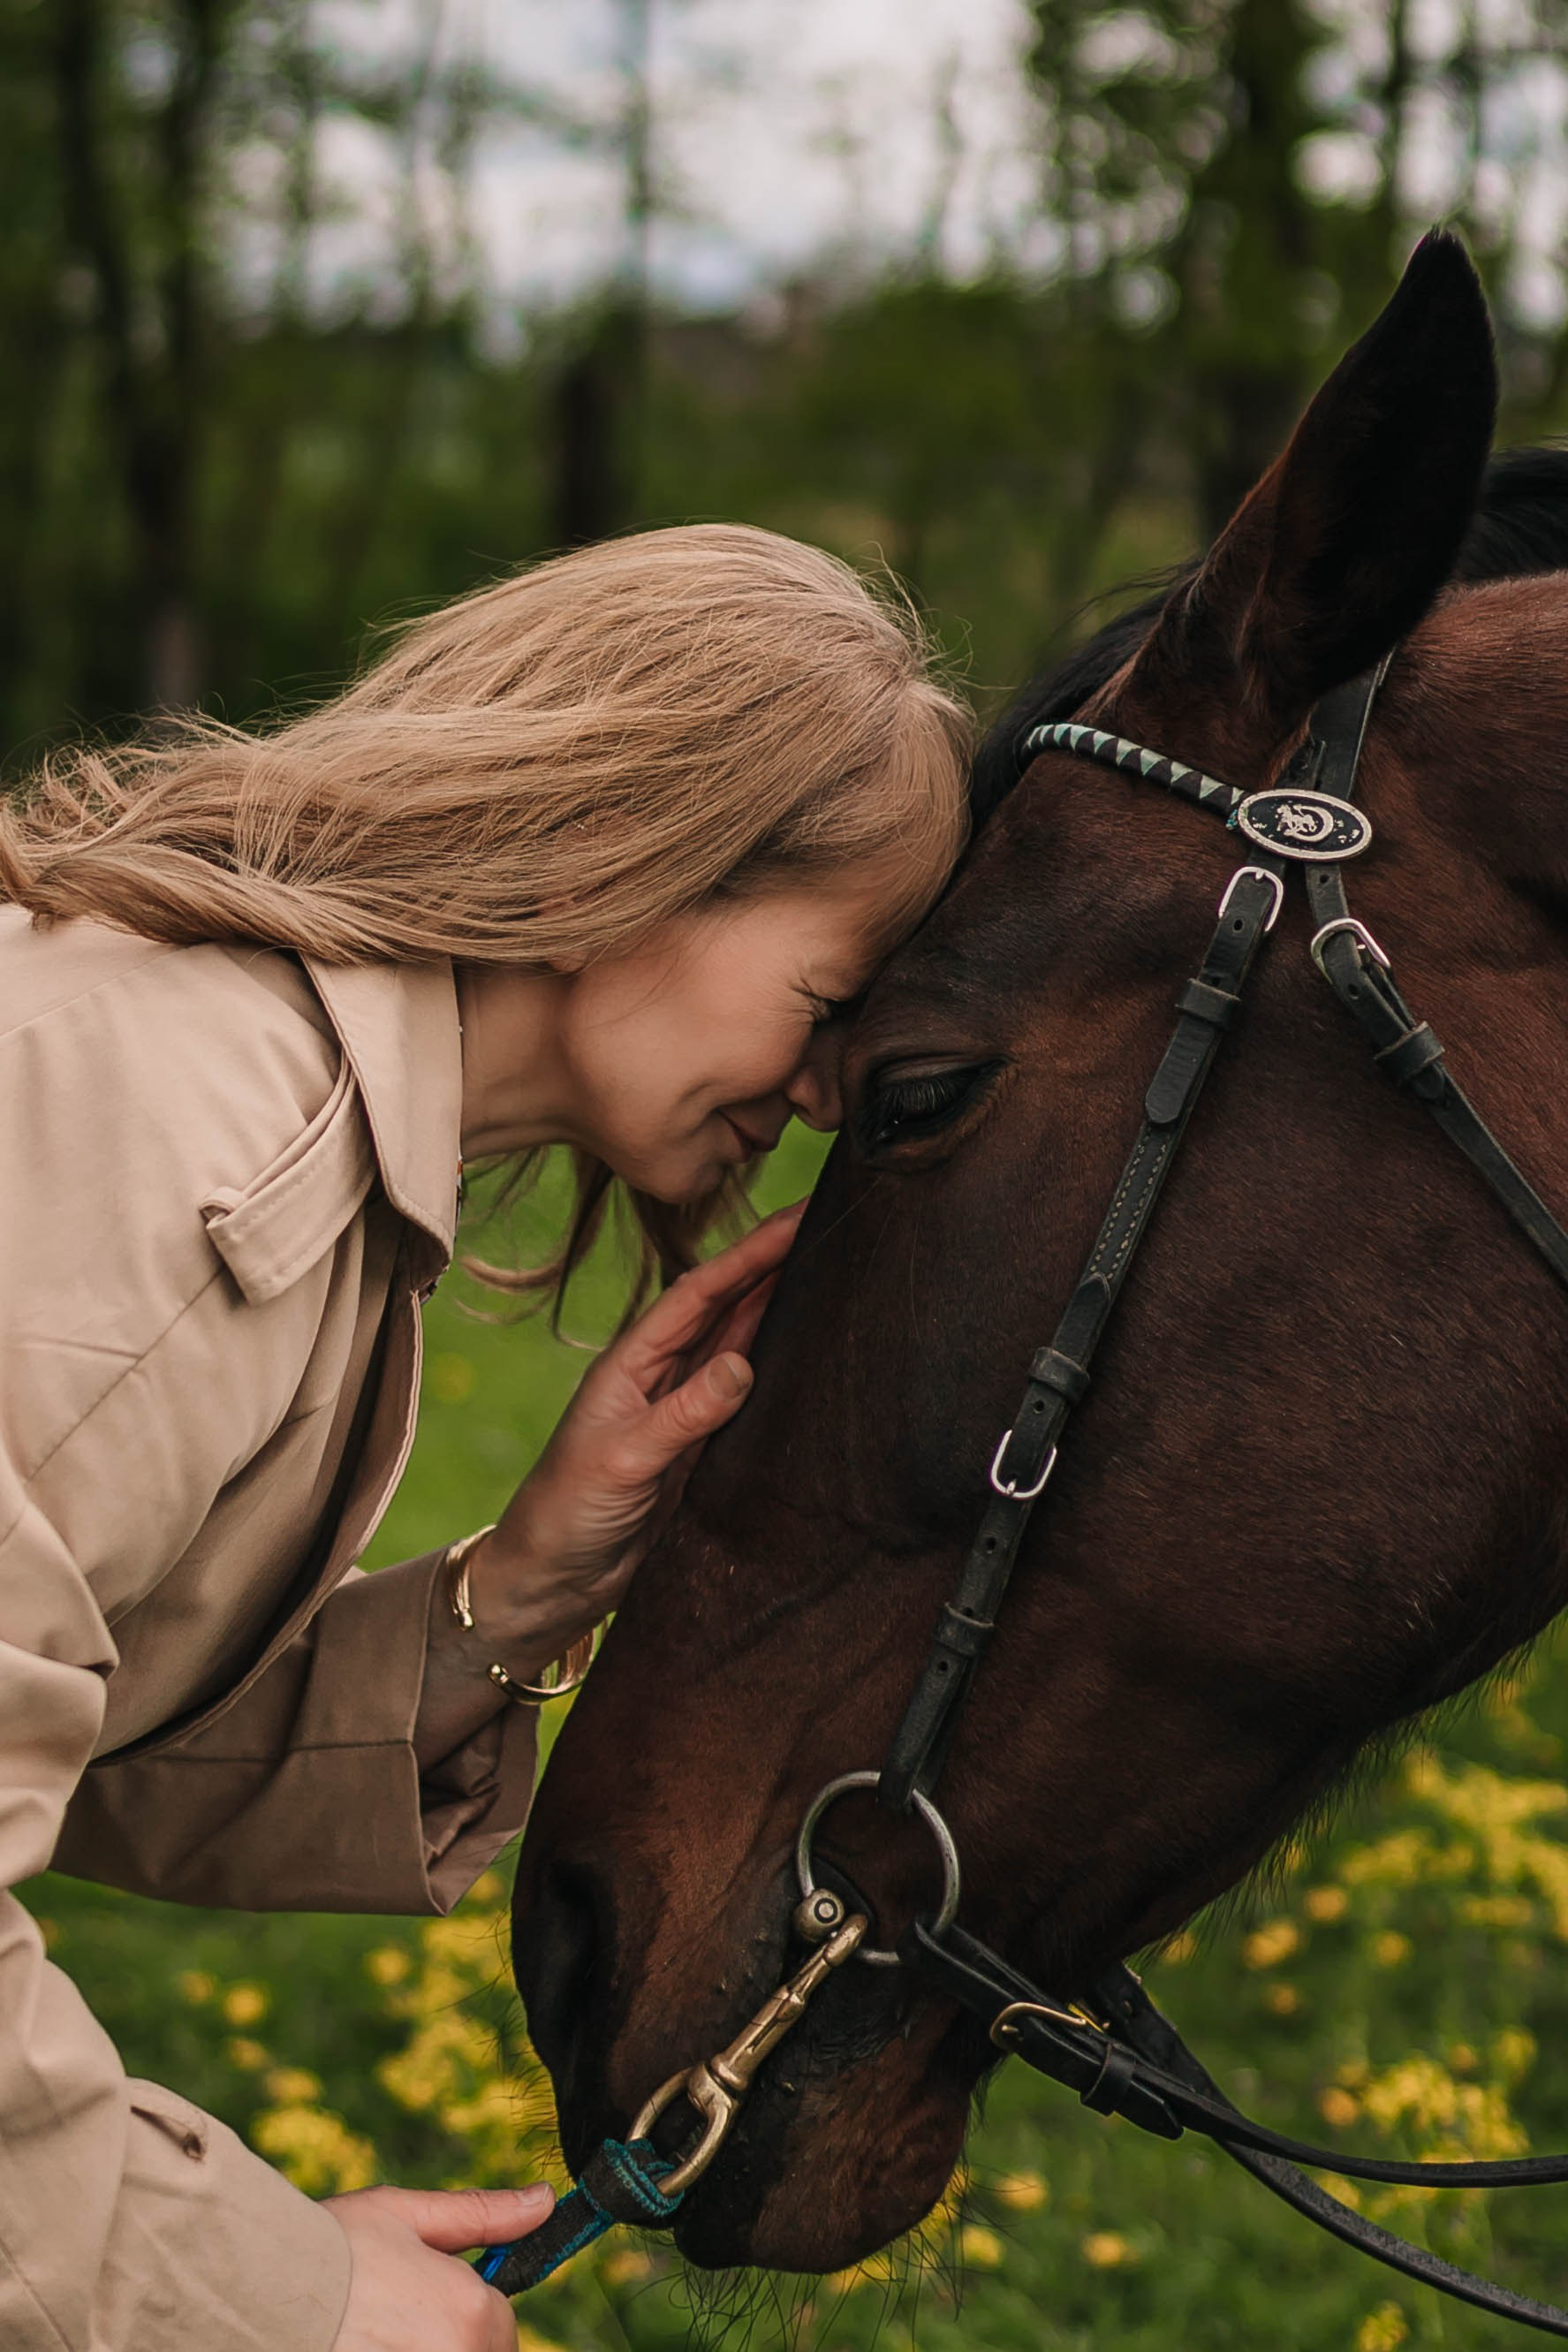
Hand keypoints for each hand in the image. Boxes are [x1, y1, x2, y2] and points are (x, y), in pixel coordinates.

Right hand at [325, 2183, 552, 2351]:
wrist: (259, 2294)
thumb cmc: (329, 2251)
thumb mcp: (405, 2216)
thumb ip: (482, 2215)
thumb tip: (544, 2200)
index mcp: (471, 2312)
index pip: (498, 2322)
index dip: (462, 2306)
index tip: (417, 2298)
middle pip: (477, 2351)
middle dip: (444, 2337)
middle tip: (389, 2320)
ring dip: (421, 2348)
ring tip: (371, 2336)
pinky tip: (364, 2346)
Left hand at [468, 1199, 805, 1669]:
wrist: (551, 1582)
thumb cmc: (566, 1514)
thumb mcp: (623, 1459)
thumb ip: (683, 1415)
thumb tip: (743, 1364)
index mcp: (632, 1363)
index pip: (701, 1293)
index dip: (751, 1253)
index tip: (798, 1218)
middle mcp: (660, 1377)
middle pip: (726, 1307)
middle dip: (774, 1265)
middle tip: (830, 1226)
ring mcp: (682, 1412)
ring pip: (740, 1345)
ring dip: (780, 1307)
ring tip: (830, 1269)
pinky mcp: (700, 1451)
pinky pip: (748, 1398)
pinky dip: (778, 1369)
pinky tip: (808, 1353)